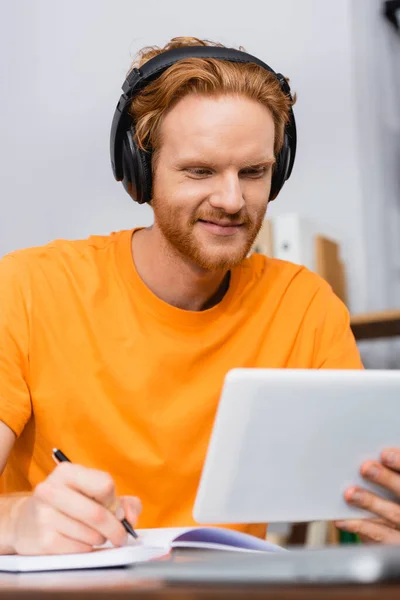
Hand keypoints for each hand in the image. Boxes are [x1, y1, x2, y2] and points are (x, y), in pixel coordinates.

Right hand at [9, 462, 141, 554]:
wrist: (26, 522)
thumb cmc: (68, 504)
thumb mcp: (91, 493)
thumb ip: (122, 501)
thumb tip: (130, 517)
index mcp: (66, 472)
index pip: (104, 484)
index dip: (114, 501)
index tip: (115, 509)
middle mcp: (51, 490)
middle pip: (98, 513)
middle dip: (116, 528)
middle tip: (120, 535)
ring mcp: (44, 516)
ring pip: (91, 534)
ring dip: (101, 539)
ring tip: (94, 534)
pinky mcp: (43, 541)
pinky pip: (80, 549)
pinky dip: (87, 548)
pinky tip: (79, 541)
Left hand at [335, 448, 399, 542]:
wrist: (397, 531)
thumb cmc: (392, 500)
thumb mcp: (393, 485)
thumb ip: (390, 475)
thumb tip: (371, 457)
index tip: (384, 454)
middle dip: (386, 479)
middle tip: (365, 468)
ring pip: (393, 514)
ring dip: (370, 502)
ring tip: (350, 493)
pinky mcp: (396, 545)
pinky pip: (380, 536)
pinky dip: (360, 526)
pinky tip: (342, 519)